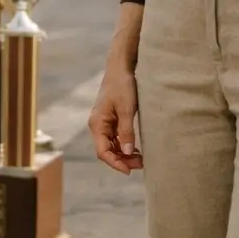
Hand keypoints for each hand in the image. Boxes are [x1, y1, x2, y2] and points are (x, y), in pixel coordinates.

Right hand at [89, 59, 143, 174]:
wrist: (121, 67)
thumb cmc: (123, 85)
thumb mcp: (126, 108)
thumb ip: (126, 131)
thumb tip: (127, 152)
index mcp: (97, 124)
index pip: (103, 151)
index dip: (115, 163)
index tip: (129, 170)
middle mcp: (98, 125)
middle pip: (107, 151)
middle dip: (122, 160)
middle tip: (141, 164)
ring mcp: (104, 123)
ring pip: (112, 146)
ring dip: (124, 154)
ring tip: (141, 159)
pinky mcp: (111, 119)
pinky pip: (115, 138)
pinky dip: (124, 145)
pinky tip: (136, 149)